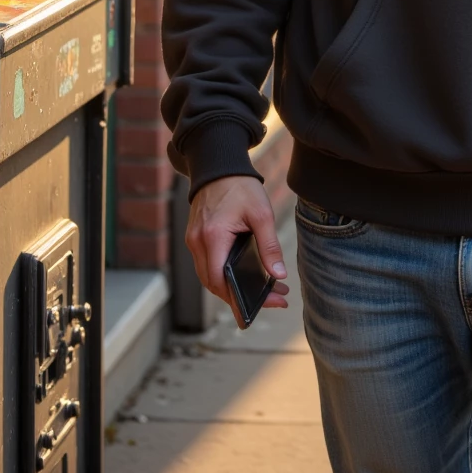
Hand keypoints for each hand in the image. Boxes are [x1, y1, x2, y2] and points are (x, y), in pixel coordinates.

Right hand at [186, 175, 289, 318]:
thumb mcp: (261, 214)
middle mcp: (197, 242)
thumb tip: (278, 275)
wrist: (219, 166)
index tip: (263, 306)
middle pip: (214, 285)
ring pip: (209, 277)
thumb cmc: (240, 187)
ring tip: (264, 293)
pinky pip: (206, 266)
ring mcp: (193, 240)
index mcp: (213, 237)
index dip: (239, 299)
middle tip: (273, 301)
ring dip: (231, 289)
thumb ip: (269, 246)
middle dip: (241, 298)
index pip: (220, 281)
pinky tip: (243, 278)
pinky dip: (223, 276)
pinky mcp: (195, 238)